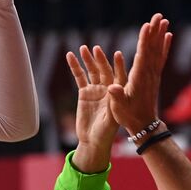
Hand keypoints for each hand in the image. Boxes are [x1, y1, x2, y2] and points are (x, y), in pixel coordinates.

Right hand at [67, 45, 125, 173]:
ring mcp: (96, 90)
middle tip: (95, 49)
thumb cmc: (106, 132)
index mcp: (118, 95)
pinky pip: (80, 77)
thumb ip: (111, 103)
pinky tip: (70, 56)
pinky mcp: (85, 93)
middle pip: (104, 71)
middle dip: (100, 60)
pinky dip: (75, 67)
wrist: (93, 141)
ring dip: (88, 60)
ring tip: (83, 48)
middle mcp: (108, 89)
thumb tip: (111, 88)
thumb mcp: (111, 118)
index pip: (120, 77)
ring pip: (92, 71)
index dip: (119, 66)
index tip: (117, 54)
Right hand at [107, 14, 172, 133]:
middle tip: (158, 15)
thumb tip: (111, 87)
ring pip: (158, 50)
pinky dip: (165, 46)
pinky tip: (167, 37)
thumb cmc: (129, 115)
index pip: (143, 54)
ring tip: (164, 20)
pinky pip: (161, 58)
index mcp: (139, 77)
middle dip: (155, 31)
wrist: (144, 125)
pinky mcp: (154, 77)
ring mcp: (153, 74)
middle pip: (153, 48)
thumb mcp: (119, 107)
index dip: (145, 40)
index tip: (147, 25)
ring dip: (160, 35)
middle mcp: (149, 73)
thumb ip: (116, 96)